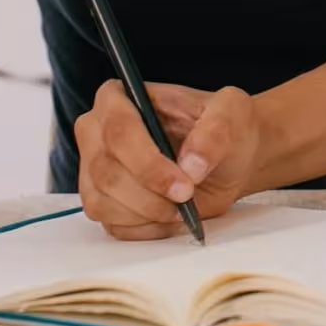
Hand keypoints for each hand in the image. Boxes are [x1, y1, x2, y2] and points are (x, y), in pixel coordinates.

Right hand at [77, 82, 259, 238]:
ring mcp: (95, 170)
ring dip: (148, 213)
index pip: (118, 129)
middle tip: (187, 198)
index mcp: (118, 97)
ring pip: (103, 203)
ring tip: (182, 205)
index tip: (182, 183)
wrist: (227, 158)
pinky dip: (147, 228)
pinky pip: (113, 226)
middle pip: (105, 170)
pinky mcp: (103, 203)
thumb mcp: (231, 112)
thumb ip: (215, 132)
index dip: (147, 162)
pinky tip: (172, 215)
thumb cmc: (223, 126)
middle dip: (150, 193)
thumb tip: (191, 165)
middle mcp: (97, 132)